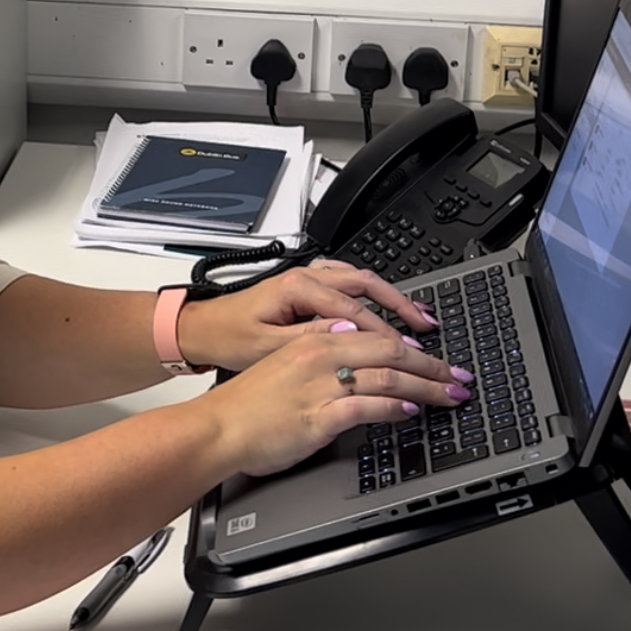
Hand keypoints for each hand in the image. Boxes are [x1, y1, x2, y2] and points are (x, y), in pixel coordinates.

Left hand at [177, 258, 436, 373]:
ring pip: (361, 281)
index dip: (387, 333)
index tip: (411, 352)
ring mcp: (307, 279)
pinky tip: (386, 309)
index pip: (355, 310)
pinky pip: (348, 284)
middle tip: (429, 329)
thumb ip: (310, 339)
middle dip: (402, 306)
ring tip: (418, 319)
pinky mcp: (306, 288)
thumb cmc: (228, 338)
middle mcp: (306, 277)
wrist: (201, 329)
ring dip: (391, 299)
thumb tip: (350, 334)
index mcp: (297, 288)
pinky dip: (372, 296)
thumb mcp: (267, 346)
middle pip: (367, 285)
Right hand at [205, 323, 464, 481]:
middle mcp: (320, 355)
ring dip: (427, 387)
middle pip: (392, 352)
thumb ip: (321, 351)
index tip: (436, 358)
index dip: (414, 346)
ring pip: (389, 377)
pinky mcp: (319, 416)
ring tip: (450, 396)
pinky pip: (369, 406)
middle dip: (433, 366)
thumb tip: (358, 352)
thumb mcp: (286, 363)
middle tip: (459, 377)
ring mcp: (321, 385)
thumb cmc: (248, 404)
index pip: (377, 334)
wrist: (218, 428)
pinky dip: (396, 408)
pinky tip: (412, 412)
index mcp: (314, 338)